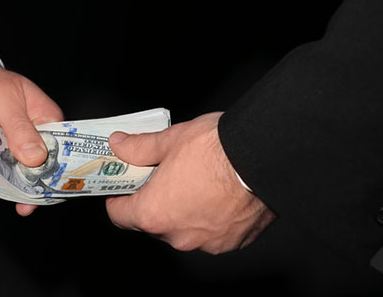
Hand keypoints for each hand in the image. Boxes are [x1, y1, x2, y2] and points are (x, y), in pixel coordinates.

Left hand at [0, 57, 63, 214]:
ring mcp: (11, 147)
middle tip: (19, 201)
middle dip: (28, 184)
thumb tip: (36, 157)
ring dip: (3, 182)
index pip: (59, 150)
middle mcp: (31, 136)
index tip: (45, 190)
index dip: (55, 171)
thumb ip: (18, 127)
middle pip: (38, 169)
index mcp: (44, 119)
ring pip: (13, 175)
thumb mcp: (2, 99)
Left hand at [105, 112, 275, 253]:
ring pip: (183, 227)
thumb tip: (120, 145)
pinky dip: (209, 216)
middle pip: (153, 222)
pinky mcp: (232, 242)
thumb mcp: (169, 140)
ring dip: (183, 210)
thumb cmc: (217, 150)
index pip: (120, 215)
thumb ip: (138, 147)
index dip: (118, 197)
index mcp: (154, 213)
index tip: (122, 186)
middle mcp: (178, 236)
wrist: (263, 158)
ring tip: (194, 181)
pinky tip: (217, 193)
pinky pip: (211, 232)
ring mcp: (206, 242)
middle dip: (155, 200)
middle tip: (162, 175)